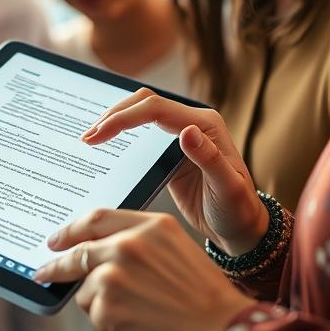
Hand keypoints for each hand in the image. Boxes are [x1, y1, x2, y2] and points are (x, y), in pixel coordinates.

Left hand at [34, 209, 253, 330]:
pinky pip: (94, 314)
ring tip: (135, 310)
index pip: (96, 219)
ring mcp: (114, 276)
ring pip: (86, 289)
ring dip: (99, 302)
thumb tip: (96, 249)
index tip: (55, 240)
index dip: (71, 230)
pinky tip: (136, 322)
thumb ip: (137, 240)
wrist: (220, 329)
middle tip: (45, 272)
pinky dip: (108, 321)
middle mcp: (128, 245)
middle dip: (57, 265)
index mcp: (149, 226)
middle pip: (79, 252)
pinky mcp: (107, 307)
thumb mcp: (174, 247)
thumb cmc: (202, 292)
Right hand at [83, 88, 266, 254]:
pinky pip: (141, 130)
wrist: (241, 228)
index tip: (98, 135)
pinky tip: (104, 143)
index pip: (156, 109)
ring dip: (114, 119)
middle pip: (145, 101)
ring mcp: (180, 134)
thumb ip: (210, 160)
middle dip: (113, 114)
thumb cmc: (238, 211)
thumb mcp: (228, 189)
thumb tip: (187, 132)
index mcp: (206, 125)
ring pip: (140, 110)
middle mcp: (193, 122)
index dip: (124, 118)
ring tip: (89, 138)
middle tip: (87, 137)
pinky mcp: (170, 149)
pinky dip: (120, 132)